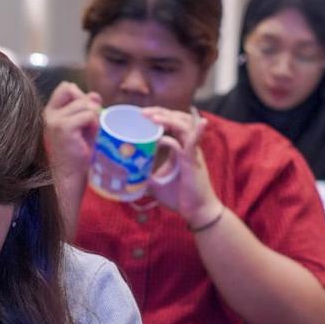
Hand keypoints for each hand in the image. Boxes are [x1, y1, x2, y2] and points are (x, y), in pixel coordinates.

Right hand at [43, 83, 101, 179]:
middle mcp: (49, 114)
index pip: (66, 87)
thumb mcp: (83, 126)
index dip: (80, 95)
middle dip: (89, 107)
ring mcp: (55, 120)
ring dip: (93, 117)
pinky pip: (89, 115)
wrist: (69, 175)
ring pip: (85, 104)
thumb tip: (95, 95)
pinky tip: (88, 137)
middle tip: (88, 127)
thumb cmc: (75, 153)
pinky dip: (94, 125)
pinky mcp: (64, 127)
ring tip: (88, 134)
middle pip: (77, 92)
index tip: (84, 112)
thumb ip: (88, 109)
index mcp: (50, 112)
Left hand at [142, 107, 222, 228]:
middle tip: (143, 112)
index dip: (160, 116)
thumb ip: (145, 175)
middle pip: (178, 119)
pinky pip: (193, 143)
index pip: (172, 124)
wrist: (196, 211)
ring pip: (185, 126)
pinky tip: (195, 122)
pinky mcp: (194, 162)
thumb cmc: (180, 196)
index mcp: (180, 148)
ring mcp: (192, 152)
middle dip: (161, 112)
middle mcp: (188, 146)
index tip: (141, 115)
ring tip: (152, 117)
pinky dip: (195, 132)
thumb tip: (127, 174)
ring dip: (169, 119)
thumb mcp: (156, 183)